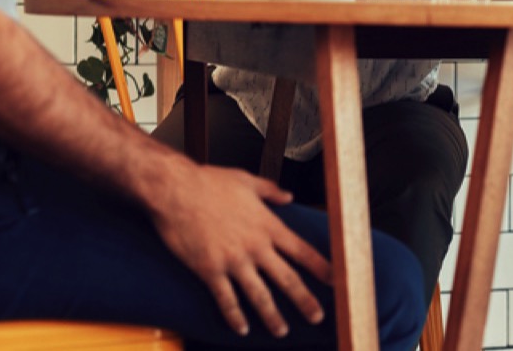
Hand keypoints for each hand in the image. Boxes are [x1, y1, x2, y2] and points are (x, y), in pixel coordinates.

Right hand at [146, 163, 330, 337]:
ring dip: (273, 316)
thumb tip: (289, 196)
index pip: (302, 251)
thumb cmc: (209, 182)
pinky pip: (226, 299)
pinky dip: (235, 316)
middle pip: (287, 278)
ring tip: (282, 331)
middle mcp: (255, 246)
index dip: (321, 268)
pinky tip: (242, 329)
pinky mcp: (209, 270)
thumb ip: (271, 191)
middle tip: (318, 317)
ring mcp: (233, 260)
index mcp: (267, 225)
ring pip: (259, 295)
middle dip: (304, 300)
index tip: (336, 280)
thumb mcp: (247, 180)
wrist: (175, 189)